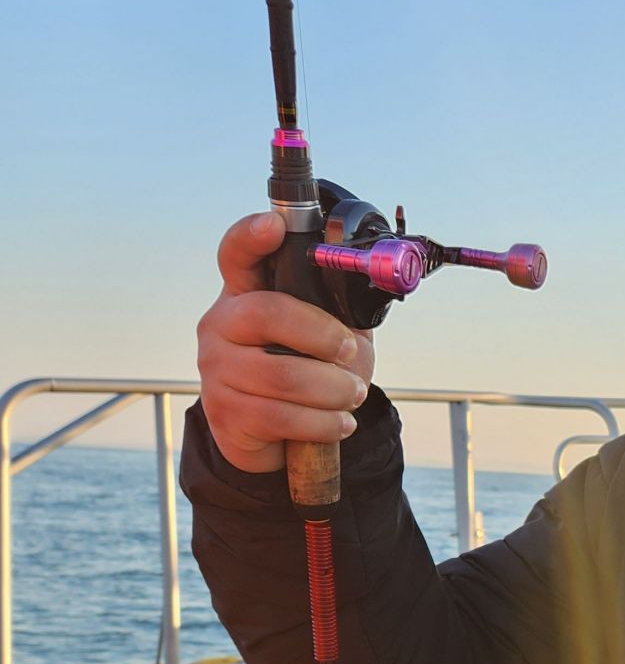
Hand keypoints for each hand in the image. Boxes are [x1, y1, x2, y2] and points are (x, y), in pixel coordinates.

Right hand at [195, 211, 374, 473]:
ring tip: (352, 395)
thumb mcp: (331, 334)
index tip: (273, 225)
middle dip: (324, 337)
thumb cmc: (311, 372)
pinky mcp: (225, 413)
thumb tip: (368, 275)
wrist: (284, 437)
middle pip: (267, 313)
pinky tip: (340, 421)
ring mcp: (217, 369)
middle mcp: (221, 325)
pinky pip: (281, 417)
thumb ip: (339, 308)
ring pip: (282, 376)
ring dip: (333, 389)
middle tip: (350, 355)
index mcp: (246, 294)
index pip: (237, 255)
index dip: (251, 237)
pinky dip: (323, 423)